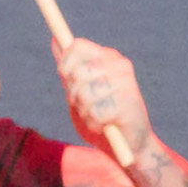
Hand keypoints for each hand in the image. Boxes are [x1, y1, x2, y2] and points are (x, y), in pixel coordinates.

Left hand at [49, 34, 156, 179]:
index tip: (65, 79)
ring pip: (84, 94)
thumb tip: (55, 40)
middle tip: (86, 105)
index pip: (77, 46)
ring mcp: (126, 84)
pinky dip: (94, 124)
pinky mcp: (128, 105)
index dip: (65, 63)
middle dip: (74, 94)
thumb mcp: (81, 90)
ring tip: (97, 117)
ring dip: (85, 112)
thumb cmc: (102, 116)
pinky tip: (106, 126)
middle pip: (77, 72)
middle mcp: (119, 65)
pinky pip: (95, 113)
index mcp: (109, 57)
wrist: (131, 146)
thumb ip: (69, 68)